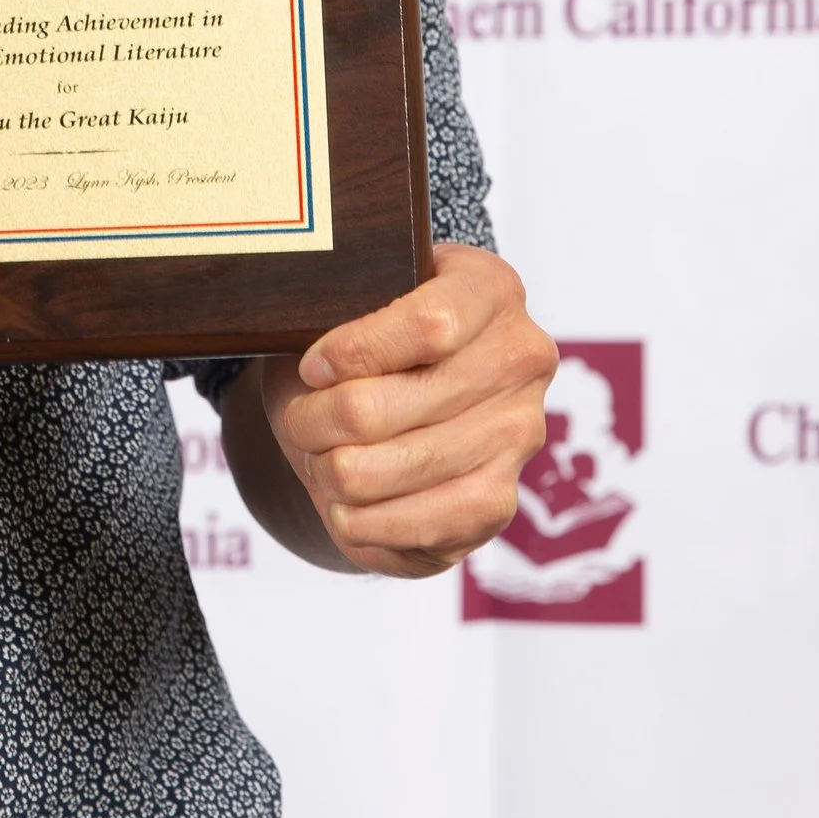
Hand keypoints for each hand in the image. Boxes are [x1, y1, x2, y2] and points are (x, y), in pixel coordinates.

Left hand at [252, 245, 554, 578]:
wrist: (408, 394)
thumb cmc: (372, 339)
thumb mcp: (356, 298)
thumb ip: (338, 311)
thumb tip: (310, 370)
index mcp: (491, 290)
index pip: (428, 325)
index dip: (350, 352)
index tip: (310, 367)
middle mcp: (519, 362)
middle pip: (379, 408)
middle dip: (313, 421)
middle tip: (299, 420)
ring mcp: (516, 435)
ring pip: (378, 473)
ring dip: (328, 472)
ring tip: (320, 458)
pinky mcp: (497, 503)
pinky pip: (407, 528)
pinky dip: (354, 522)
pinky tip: (344, 504)